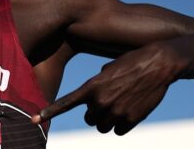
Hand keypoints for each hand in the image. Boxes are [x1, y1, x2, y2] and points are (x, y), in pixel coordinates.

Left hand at [32, 43, 185, 134]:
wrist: (159, 63)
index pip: (66, 103)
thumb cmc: (132, 62)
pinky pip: (119, 131)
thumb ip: (96, 86)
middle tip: (108, 99)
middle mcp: (101, 101)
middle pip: (89, 119)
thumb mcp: (108, 69)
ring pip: (103, 127)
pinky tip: (130, 108)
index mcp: (92, 86)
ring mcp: (116, 112)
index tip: (35, 119)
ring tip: (120, 102)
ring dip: (108, 119)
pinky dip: (122, 124)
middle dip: (95, 112)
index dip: (49, 111)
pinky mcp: (131, 119)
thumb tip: (92, 100)